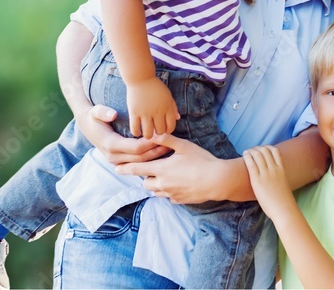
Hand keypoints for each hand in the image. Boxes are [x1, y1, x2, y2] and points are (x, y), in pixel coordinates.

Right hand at [79, 105, 169, 164]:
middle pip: (140, 158)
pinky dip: (149, 159)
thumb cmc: (94, 117)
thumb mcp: (95, 111)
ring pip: (140, 163)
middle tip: (172, 144)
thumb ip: (103, 112)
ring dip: (155, 157)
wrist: (87, 127)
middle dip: (156, 152)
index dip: (150, 143)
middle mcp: (113, 156)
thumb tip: (112, 115)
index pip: (135, 148)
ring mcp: (116, 161)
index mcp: (110, 144)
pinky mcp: (120, 162)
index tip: (162, 136)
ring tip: (170, 148)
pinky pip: (137, 163)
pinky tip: (161, 153)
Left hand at [117, 134, 231, 203]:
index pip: (138, 169)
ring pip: (156, 191)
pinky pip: (168, 197)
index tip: (116, 169)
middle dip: (146, 177)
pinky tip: (178, 184)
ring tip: (165, 177)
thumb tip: (153, 133)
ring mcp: (171, 194)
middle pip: (145, 183)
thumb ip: (166, 140)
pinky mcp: (179, 201)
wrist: (217, 181)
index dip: (126, 169)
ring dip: (157, 185)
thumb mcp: (184, 146)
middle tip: (152, 170)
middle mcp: (163, 183)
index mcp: (162, 169)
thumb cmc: (201, 160)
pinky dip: (169, 191)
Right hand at [126, 77, 179, 137]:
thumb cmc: (155, 86)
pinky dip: (136, 133)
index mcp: (167, 108)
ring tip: (147, 132)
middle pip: (160, 131)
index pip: (171, 126)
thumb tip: (177, 118)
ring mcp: (146, 113)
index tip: (163, 129)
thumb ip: (173, 107)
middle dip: (158, 133)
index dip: (167, 131)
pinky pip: (135, 128)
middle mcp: (158, 112)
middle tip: (154, 130)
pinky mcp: (134, 113)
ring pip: (148, 133)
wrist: (141, 78)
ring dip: (148, 135)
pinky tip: (137, 131)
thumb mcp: (168, 95)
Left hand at [243, 145, 297, 220]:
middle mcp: (274, 169)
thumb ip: (278, 177)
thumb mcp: (283, 184)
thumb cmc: (283, 200)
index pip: (275, 151)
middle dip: (257, 148)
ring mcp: (265, 174)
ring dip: (251, 150)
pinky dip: (247, 156)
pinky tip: (244, 155)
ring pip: (257, 154)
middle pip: (265, 150)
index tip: (261, 149)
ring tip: (247, 152)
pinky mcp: (257, 180)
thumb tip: (273, 178)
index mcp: (281, 169)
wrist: (283, 209)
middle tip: (252, 151)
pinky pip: (251, 164)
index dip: (267, 147)